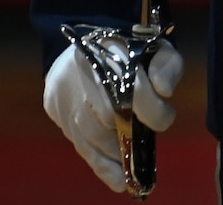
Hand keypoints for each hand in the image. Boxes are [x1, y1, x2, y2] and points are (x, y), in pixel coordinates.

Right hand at [42, 39, 184, 192]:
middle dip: (130, 137)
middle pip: (108, 114)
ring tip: (133, 174)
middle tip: (146, 152)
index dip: (153, 111)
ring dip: (114, 157)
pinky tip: (118, 179)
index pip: (134, 88)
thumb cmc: (131, 52)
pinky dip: (99, 163)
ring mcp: (64, 89)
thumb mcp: (157, 50)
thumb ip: (168, 67)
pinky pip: (77, 140)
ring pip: (90, 133)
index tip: (164, 119)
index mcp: (114, 49)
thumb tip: (163, 91)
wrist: (89, 43)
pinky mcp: (54, 105)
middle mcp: (84, 69)